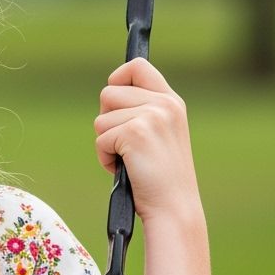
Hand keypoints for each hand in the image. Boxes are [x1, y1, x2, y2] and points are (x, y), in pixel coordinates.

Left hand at [94, 58, 201, 223]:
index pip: (137, 66)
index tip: (114, 102)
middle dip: (107, 120)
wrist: (173, 207)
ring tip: (128, 160)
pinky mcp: (136, 133)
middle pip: (109, 92)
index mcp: (171, 101)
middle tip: (124, 144)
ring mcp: (151, 116)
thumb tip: (109, 94)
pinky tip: (124, 169)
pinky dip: (105, 158)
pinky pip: (100, 139)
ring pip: (101, 118)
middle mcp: (164, 103)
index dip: (117, 78)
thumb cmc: (159, 178)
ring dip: (106, 142)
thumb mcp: (159, 134)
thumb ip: (142, 111)